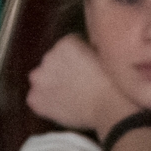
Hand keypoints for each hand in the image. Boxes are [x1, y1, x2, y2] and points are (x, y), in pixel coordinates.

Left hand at [23, 35, 138, 134]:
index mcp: (66, 43)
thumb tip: (86, 53)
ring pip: (43, 79)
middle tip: (80, 83)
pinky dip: (46, 103)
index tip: (89, 68)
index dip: (80, 58)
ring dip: (52, 85)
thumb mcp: (105, 55)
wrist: (110, 108)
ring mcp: (39, 79)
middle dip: (63, 70)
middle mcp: (48, 57)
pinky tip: (63, 108)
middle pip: (53, 62)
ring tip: (71, 97)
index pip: (68, 47)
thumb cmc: (115, 82)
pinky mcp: (35, 99)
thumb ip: (88, 50)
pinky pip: (37, 99)